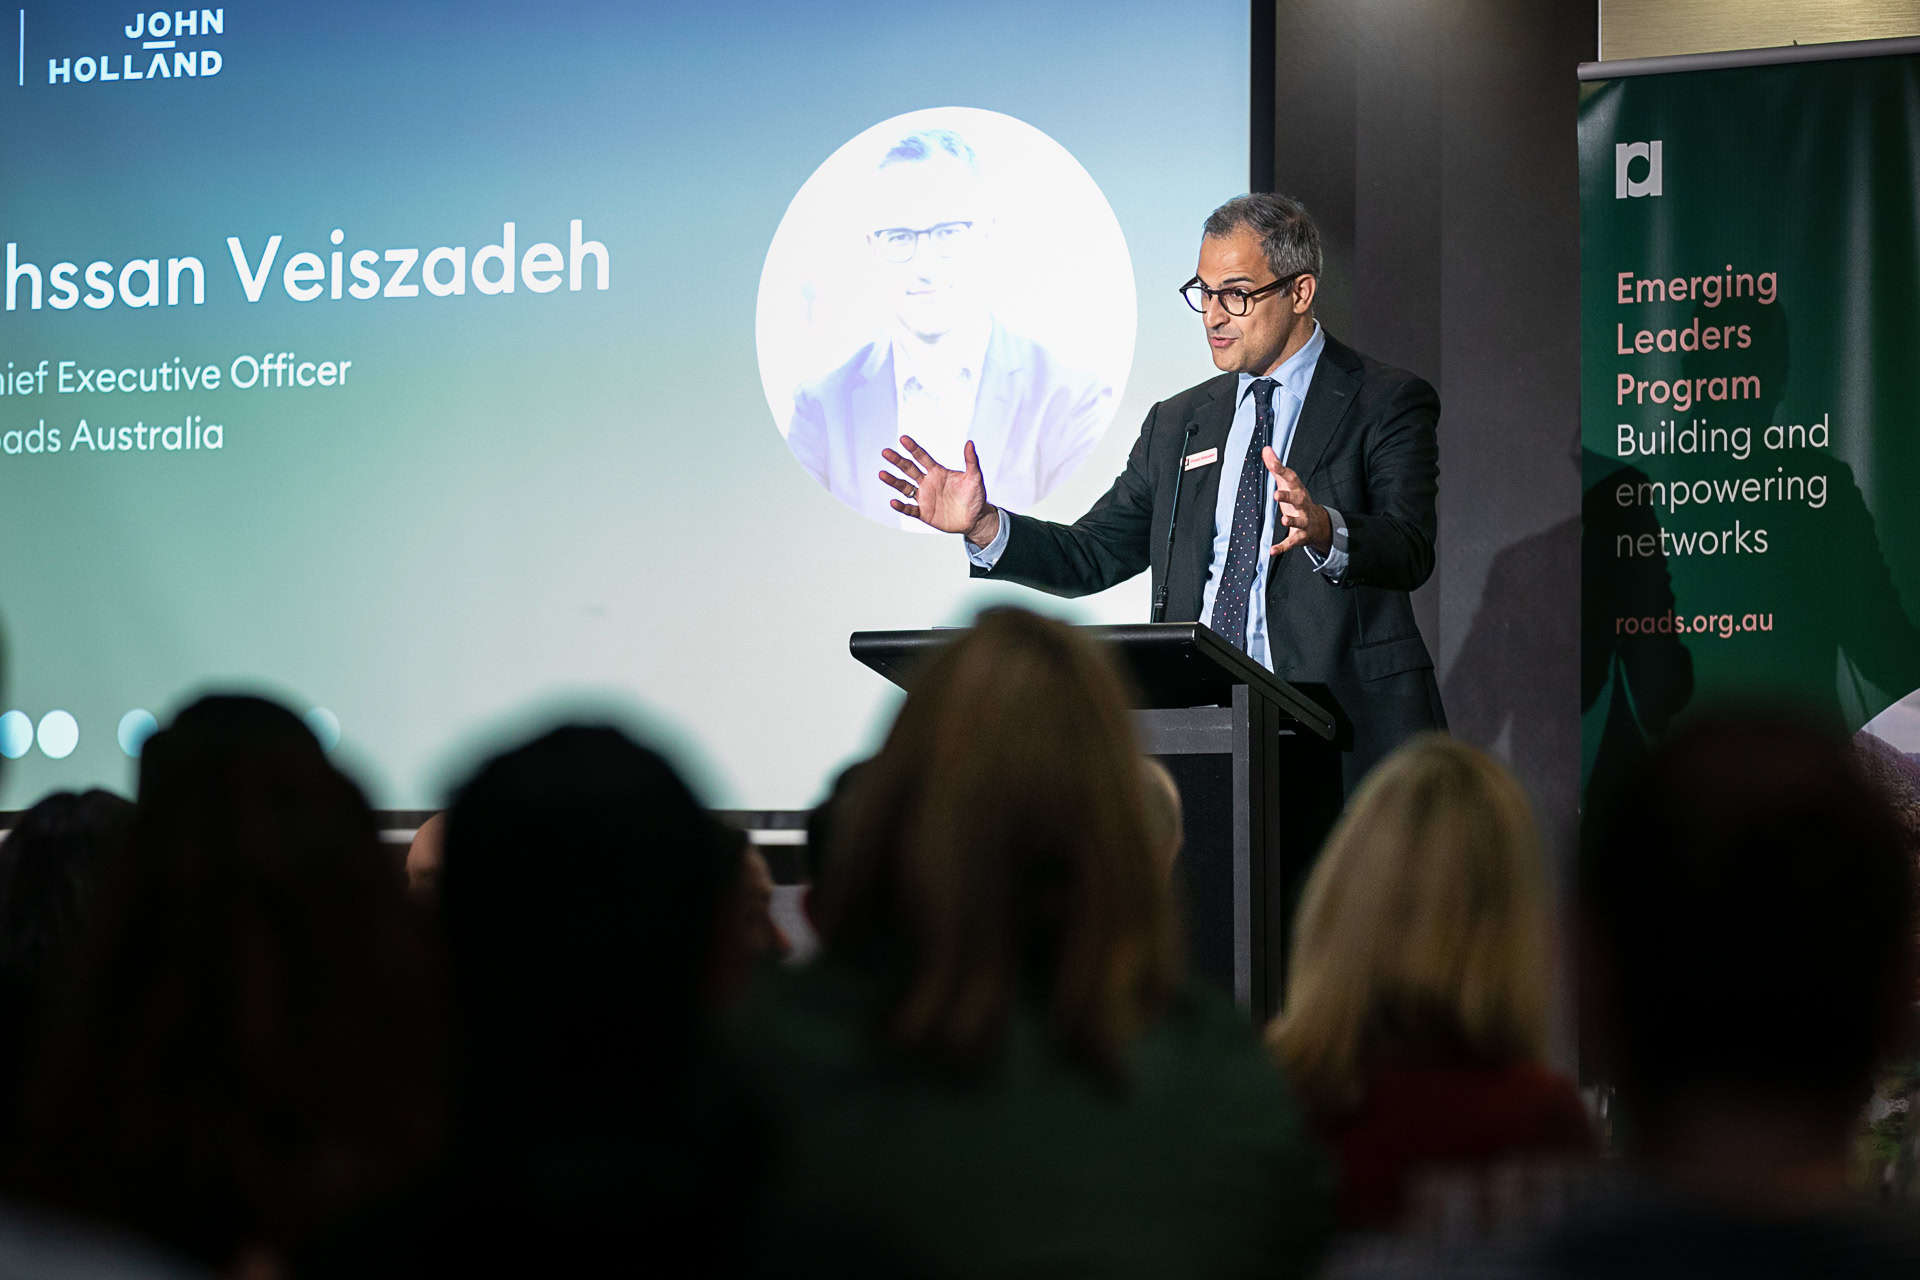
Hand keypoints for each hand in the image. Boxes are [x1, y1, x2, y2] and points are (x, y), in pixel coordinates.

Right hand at [880, 436, 998, 544]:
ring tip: (881, 474)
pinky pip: (910, 509)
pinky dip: (901, 506)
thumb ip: (971, 461)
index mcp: (938, 472)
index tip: (903, 439)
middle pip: (909, 469)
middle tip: (885, 452)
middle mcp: (928, 483)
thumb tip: (970, 443)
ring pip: (904, 488)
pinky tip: (893, 502)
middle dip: (897, 461)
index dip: (913, 448)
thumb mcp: (975, 477)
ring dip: (893, 481)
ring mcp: (924, 498)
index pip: (922, 457)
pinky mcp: (924, 513)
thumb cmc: (976, 496)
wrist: (976, 519)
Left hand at [1263, 446, 1331, 555]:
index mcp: (1298, 490)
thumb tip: (1266, 448)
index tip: (1270, 461)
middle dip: (1288, 497)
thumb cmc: (1298, 500)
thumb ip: (1276, 467)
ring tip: (1284, 520)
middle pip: (1298, 500)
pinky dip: (1282, 547)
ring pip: (1298, 522)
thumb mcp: (1289, 484)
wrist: (1319, 524)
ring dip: (1292, 521)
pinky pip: (1291, 543)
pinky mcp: (1300, 537)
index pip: (1290, 478)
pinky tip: (1271, 551)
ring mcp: (1303, 521)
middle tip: (1276, 494)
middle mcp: (1302, 505)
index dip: (1280, 469)